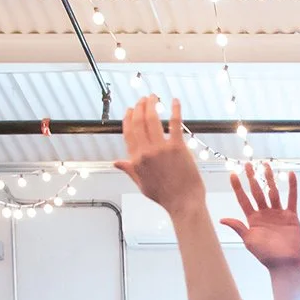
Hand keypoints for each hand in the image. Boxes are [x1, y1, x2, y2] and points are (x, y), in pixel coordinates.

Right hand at [113, 96, 205, 213]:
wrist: (184, 204)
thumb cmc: (165, 196)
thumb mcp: (142, 185)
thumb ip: (129, 170)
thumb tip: (116, 162)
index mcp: (136, 160)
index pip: (128, 133)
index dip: (128, 119)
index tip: (130, 110)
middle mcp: (145, 152)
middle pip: (138, 122)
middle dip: (138, 107)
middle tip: (143, 99)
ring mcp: (161, 149)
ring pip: (152, 119)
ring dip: (151, 104)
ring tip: (153, 96)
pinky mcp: (177, 147)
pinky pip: (174, 123)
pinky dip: (174, 110)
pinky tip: (174, 100)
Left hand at [220, 162, 299, 270]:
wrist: (285, 264)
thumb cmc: (266, 255)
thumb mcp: (249, 240)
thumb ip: (238, 227)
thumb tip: (222, 219)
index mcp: (253, 219)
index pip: (243, 199)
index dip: (238, 187)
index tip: (233, 174)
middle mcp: (264, 214)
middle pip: (257, 192)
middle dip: (252, 178)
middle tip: (248, 164)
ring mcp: (278, 214)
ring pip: (273, 192)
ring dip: (269, 179)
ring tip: (266, 165)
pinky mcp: (291, 216)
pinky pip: (291, 198)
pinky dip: (292, 187)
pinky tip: (290, 174)